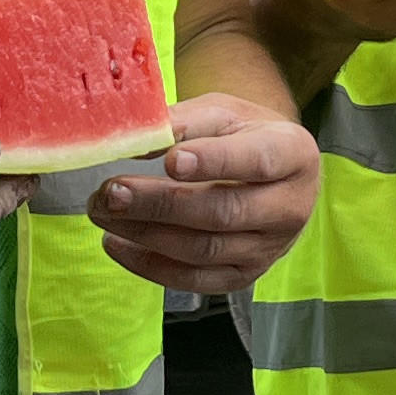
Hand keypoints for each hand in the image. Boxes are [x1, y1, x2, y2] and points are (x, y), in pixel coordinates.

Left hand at [92, 96, 316, 293]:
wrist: (275, 177)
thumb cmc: (244, 137)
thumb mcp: (224, 113)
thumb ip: (185, 122)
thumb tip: (136, 138)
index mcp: (292, 154)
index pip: (257, 161)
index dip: (214, 162)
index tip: (171, 160)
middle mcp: (289, 207)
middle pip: (223, 213)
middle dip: (161, 204)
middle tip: (112, 191)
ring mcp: (268, 249)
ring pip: (204, 250)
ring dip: (146, 234)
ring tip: (103, 212)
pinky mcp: (244, 276)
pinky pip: (195, 280)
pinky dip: (150, 265)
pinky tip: (116, 243)